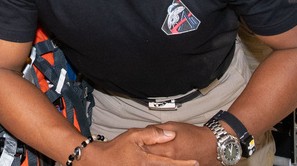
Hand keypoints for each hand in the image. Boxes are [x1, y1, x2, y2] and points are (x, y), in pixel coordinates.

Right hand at [81, 127, 197, 165]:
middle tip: (192, 163)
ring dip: (170, 164)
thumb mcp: (133, 135)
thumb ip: (153, 134)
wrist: (100, 161)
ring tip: (175, 160)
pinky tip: (161, 163)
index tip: (196, 163)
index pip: (170, 163)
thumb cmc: (116, 149)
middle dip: (179, 165)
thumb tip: (170, 134)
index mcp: (148, 161)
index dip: (184, 164)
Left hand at [143, 122, 219, 165]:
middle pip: (150, 157)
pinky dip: (160, 160)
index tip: (136, 141)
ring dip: (151, 157)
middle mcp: (170, 159)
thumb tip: (147, 130)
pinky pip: (164, 164)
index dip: (140, 143)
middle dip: (143, 152)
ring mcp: (174, 164)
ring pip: (156, 162)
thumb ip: (158, 128)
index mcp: (168, 148)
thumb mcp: (174, 126)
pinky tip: (159, 156)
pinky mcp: (177, 165)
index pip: (147, 148)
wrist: (210, 146)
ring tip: (148, 152)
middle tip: (138, 148)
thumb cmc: (194, 135)